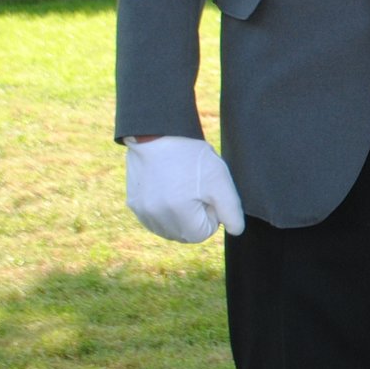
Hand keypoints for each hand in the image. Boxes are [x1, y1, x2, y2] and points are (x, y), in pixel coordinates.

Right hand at [124, 135, 244, 241]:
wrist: (158, 134)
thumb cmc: (191, 157)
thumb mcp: (220, 180)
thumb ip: (231, 210)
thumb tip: (236, 231)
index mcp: (178, 216)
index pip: (203, 233)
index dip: (211, 212)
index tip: (207, 192)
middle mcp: (156, 219)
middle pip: (185, 233)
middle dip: (195, 215)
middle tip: (195, 187)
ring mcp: (142, 213)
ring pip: (169, 228)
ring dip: (179, 214)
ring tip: (181, 185)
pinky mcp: (133, 204)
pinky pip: (154, 218)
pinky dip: (164, 209)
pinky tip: (167, 187)